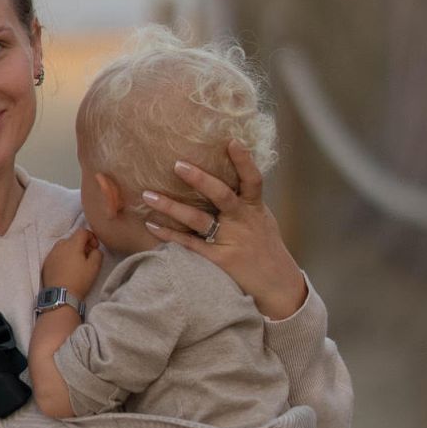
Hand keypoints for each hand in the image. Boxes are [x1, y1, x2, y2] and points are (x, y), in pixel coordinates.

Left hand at [42, 227, 102, 297]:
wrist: (60, 296)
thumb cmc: (79, 281)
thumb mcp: (94, 267)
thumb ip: (98, 253)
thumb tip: (95, 250)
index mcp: (72, 244)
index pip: (83, 231)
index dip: (92, 237)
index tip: (95, 247)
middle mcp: (59, 246)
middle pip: (72, 238)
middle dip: (81, 244)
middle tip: (87, 256)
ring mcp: (51, 255)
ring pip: (63, 247)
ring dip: (71, 251)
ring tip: (76, 263)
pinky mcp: (46, 264)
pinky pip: (56, 256)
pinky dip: (63, 258)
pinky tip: (67, 270)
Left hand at [142, 142, 306, 319]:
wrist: (278, 286)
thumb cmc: (267, 250)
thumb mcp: (263, 221)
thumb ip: (246, 202)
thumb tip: (229, 177)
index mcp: (255, 209)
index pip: (253, 180)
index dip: (244, 160)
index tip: (231, 141)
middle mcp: (243, 222)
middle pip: (221, 195)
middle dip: (200, 179)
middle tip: (177, 164)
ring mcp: (230, 241)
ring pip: (198, 220)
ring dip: (171, 207)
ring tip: (148, 195)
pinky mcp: (219, 260)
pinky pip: (190, 244)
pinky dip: (169, 234)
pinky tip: (152, 224)